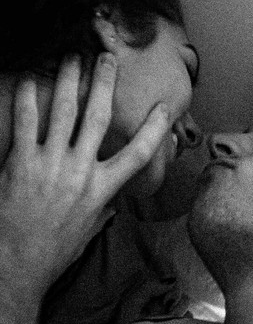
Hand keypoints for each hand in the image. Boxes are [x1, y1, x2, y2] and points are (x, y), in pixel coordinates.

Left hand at [0, 53, 170, 299]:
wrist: (17, 266)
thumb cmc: (54, 251)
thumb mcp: (89, 229)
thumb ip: (102, 206)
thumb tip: (112, 198)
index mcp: (101, 189)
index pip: (138, 153)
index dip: (154, 127)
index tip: (164, 106)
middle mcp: (80, 172)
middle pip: (98, 118)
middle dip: (104, 83)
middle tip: (106, 57)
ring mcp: (50, 165)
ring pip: (64, 112)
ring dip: (69, 79)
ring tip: (72, 57)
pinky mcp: (20, 163)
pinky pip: (25, 122)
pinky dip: (27, 98)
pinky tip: (28, 78)